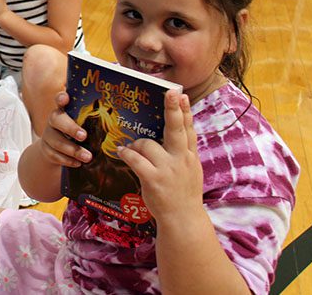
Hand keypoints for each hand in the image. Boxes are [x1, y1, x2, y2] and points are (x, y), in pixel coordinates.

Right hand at [37, 91, 92, 166]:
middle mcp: (53, 120)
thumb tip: (112, 116)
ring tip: (88, 157)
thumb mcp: (82, 125)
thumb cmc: (75, 133)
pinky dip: (67, 160)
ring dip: (73, 150)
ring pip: (56, 141)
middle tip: (84, 136)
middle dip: (71, 128)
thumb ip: (91, 121)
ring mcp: (48, 135)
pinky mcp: (45, 149)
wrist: (55, 149)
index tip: (66, 98)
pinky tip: (77, 163)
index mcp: (63, 110)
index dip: (61, 98)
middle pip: (57, 120)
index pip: (59, 99)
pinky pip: (54, 155)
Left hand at [117, 91, 202, 221]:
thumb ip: (182, 151)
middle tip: (171, 93)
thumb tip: (172, 131)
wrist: (183, 219)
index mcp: (189, 155)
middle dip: (174, 109)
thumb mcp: (190, 170)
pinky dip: (127, 153)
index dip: (184, 111)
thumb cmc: (182, 192)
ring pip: (147, 144)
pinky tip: (121, 152)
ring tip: (131, 149)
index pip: (188, 129)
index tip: (181, 94)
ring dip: (136, 145)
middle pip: (177, 129)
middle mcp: (181, 159)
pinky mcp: (154, 179)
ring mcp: (168, 169)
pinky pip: (136, 159)